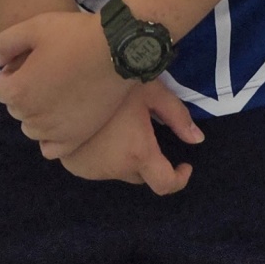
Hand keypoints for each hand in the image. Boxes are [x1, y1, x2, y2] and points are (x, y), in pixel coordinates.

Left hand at [0, 8, 123, 153]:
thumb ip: (6, 43)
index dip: (12, 72)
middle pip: (15, 108)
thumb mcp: (34, 26)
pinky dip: (50, 137)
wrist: (118, 49)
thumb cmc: (75, 35)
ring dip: (37, 113)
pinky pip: (50, 149)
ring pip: (31, 128)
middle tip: (47, 72)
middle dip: (24, 91)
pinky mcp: (76, 138)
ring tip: (57, 92)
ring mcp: (55, 131)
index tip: (30, 61)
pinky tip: (61, 118)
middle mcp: (33, 116)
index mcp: (18, 91)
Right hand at [54, 81, 204, 192]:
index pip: (164, 185)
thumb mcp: (152, 92)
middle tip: (144, 130)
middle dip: (148, 161)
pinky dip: (103, 156)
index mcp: (137, 153)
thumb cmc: (116, 82)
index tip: (184, 165)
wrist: (67, 79)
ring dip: (124, 158)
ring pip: (118, 171)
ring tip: (118, 126)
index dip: (179, 179)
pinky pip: (96, 167)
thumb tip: (197, 139)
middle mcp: (114, 168)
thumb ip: (178, 116)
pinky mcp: (72, 166)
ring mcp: (90, 170)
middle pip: (140, 175)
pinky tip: (100, 132)